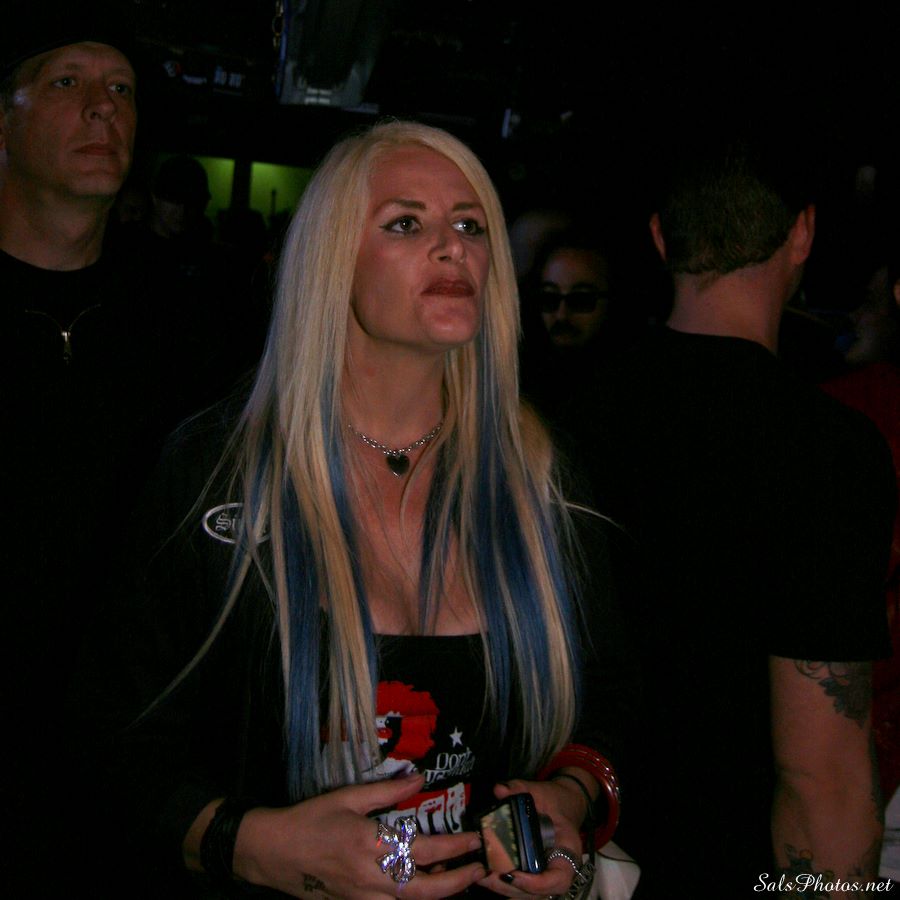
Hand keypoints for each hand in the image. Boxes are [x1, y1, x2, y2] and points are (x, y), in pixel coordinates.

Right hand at [233, 772, 485, 897]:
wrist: (273, 852)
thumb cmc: (311, 819)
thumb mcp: (347, 797)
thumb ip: (386, 791)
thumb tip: (419, 777)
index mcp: (372, 844)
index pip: (425, 849)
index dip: (456, 847)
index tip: (476, 839)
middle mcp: (373, 876)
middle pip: (427, 889)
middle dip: (459, 881)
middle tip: (481, 867)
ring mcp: (364, 896)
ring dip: (439, 892)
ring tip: (458, 876)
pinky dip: (413, 896)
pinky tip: (422, 883)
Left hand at [476, 777, 587, 896]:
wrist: (561, 805)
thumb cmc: (555, 801)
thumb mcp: (541, 791)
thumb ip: (520, 788)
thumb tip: (500, 790)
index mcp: (568, 850)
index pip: (559, 879)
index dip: (537, 884)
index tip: (514, 874)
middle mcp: (559, 869)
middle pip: (538, 894)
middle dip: (510, 887)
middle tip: (487, 875)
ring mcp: (546, 875)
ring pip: (527, 895)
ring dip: (503, 888)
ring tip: (481, 876)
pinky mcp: (534, 876)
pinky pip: (520, 889)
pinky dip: (503, 884)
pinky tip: (484, 873)